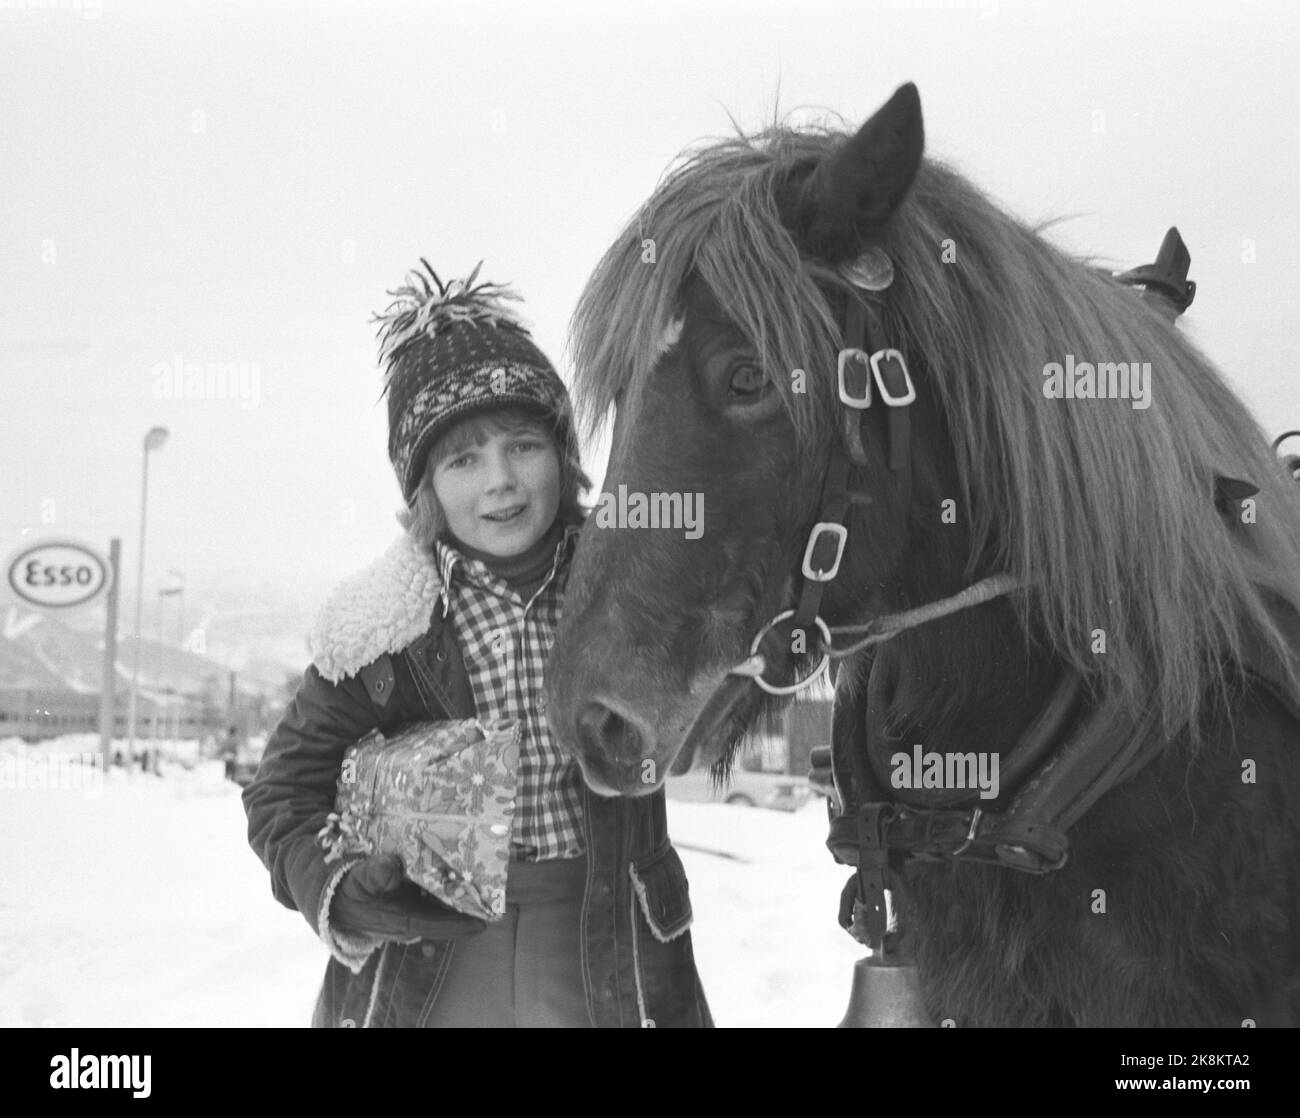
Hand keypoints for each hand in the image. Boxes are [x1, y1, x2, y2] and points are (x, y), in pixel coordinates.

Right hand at [331, 853, 486, 940]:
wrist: (338, 896)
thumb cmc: (349, 890)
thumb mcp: (357, 880)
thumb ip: (374, 874)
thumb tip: (392, 866)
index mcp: (401, 919)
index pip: (435, 924)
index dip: (458, 924)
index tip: (483, 923)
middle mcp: (413, 918)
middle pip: (447, 914)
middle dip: (470, 905)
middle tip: (494, 892)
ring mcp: (416, 910)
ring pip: (445, 904)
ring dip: (463, 893)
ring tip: (487, 876)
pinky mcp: (415, 901)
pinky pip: (437, 894)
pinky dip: (450, 883)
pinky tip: (463, 866)